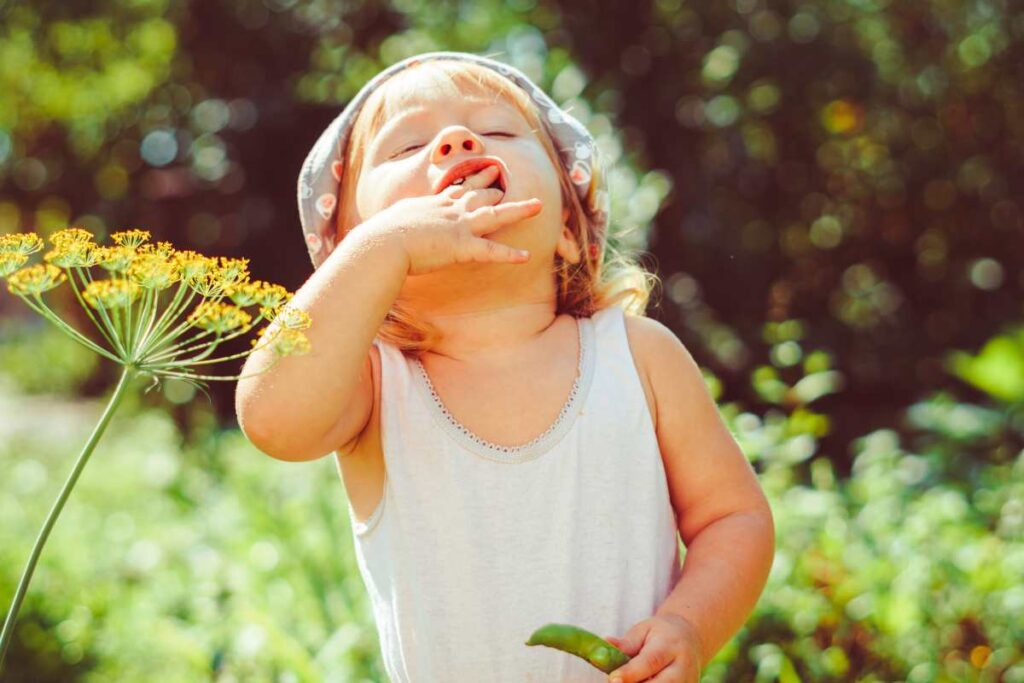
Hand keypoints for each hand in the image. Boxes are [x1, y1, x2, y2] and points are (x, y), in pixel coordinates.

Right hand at [364, 164, 542, 275]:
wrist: (382, 244)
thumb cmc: (380, 238)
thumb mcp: (389, 224)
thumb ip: (397, 224)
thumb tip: (387, 230)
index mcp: (433, 205)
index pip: (458, 189)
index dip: (474, 181)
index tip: (487, 172)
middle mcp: (450, 211)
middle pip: (479, 195)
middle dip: (495, 188)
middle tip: (506, 180)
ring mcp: (458, 227)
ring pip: (496, 215)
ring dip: (519, 210)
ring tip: (538, 206)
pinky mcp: (461, 247)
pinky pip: (491, 251)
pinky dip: (510, 255)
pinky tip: (526, 256)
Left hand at [604, 614, 703, 682]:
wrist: (690, 639)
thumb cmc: (661, 634)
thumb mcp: (643, 630)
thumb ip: (625, 644)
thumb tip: (605, 646)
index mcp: (670, 646)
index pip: (650, 662)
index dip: (631, 673)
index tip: (612, 678)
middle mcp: (682, 668)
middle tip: (615, 682)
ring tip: (625, 680)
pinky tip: (638, 682)